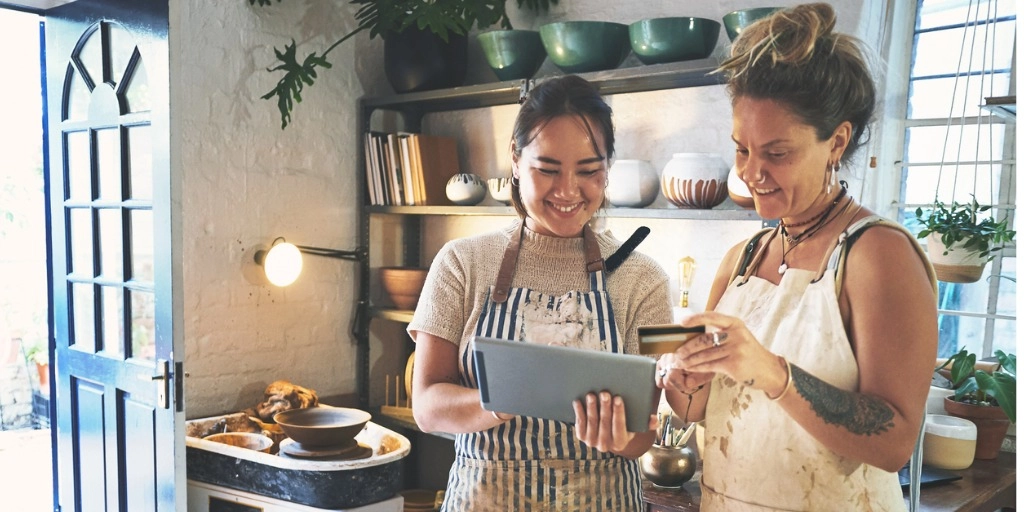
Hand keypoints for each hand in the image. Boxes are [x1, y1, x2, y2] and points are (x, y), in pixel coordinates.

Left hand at [572, 391, 642, 452]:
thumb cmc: (625, 427)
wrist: (609, 437)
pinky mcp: (582, 437)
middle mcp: (606, 445)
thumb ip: (647, 423)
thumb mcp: (636, 426)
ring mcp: (592, 442)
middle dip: (605, 407)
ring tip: (592, 395)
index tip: (618, 398)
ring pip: (592, 423)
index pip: (620, 426)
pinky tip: (578, 401)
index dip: (619, 412)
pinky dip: (579, 412)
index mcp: (620, 443)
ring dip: (591, 408)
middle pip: (605, 423)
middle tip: (605, 393)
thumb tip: (653, 419)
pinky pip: (580, 424)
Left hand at [665, 312, 782, 394]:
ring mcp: (736, 349)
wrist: (769, 371)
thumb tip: (692, 336)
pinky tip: (690, 368)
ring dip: (689, 360)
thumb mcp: (739, 337)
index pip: (712, 317)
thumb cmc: (749, 353)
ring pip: (705, 354)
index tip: (682, 323)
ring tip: (679, 362)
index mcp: (735, 323)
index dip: (696, 319)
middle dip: (687, 347)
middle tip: (676, 353)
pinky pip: (710, 365)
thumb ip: (720, 334)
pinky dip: (697, 367)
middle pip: (704, 339)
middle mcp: (736, 334)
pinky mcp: (734, 364)